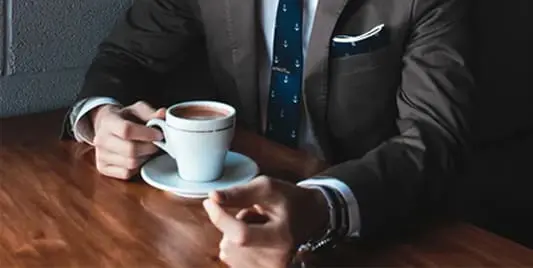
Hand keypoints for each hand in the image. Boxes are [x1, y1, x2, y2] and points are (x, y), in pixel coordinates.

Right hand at [91, 101, 165, 178]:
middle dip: (149, 148)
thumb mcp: (137, 110)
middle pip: (131, 150)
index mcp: (108, 121)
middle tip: (157, 143)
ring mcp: (100, 155)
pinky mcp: (102, 168)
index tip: (159, 134)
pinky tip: (138, 158)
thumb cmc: (124, 118)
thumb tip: (163, 114)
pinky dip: (137, 168)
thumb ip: (150, 112)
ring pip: (131, 163)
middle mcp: (100, 139)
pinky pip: (126, 173)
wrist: (106, 126)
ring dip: (145, 158)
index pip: (127, 130)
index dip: (147, 134)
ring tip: (147, 149)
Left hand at [203, 176, 328, 267]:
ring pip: (227, 250)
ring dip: (234, 234)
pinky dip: (235, 245)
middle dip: (234, 223)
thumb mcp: (268, 188)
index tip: (210, 202)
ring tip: (258, 226)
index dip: (220, 218)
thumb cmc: (289, 201)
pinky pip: (229, 257)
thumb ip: (240, 193)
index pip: (241, 234)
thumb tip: (213, 198)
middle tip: (257, 216)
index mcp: (282, 238)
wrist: (310, 218)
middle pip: (230, 242)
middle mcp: (275, 260)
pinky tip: (254, 238)